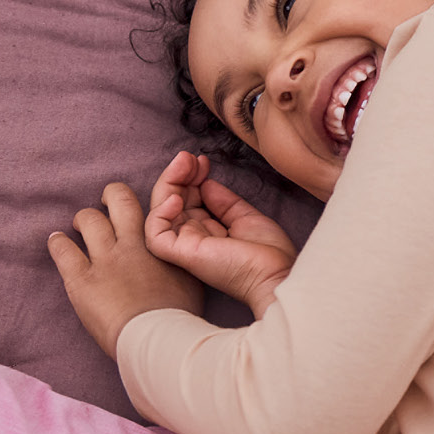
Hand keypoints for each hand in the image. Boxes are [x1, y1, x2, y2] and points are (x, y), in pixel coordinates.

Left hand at [49, 182, 202, 358]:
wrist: (154, 339)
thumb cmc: (176, 316)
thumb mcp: (190, 282)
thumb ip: (178, 261)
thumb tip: (174, 253)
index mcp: (159, 245)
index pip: (151, 208)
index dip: (145, 204)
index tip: (136, 208)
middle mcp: (131, 245)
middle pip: (119, 200)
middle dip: (111, 195)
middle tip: (106, 202)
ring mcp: (104, 260)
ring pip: (88, 220)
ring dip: (83, 220)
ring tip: (79, 226)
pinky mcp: (80, 279)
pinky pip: (62, 249)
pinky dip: (58, 242)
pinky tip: (57, 241)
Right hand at [143, 151, 297, 318]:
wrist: (277, 275)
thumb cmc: (269, 253)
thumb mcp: (246, 217)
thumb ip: (224, 201)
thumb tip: (205, 183)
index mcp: (209, 233)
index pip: (190, 201)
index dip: (192, 178)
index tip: (203, 162)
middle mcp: (194, 239)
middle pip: (174, 202)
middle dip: (179, 176)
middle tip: (190, 157)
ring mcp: (185, 247)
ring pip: (161, 211)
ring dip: (169, 184)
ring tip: (184, 164)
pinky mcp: (181, 255)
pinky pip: (155, 233)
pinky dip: (160, 213)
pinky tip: (178, 197)